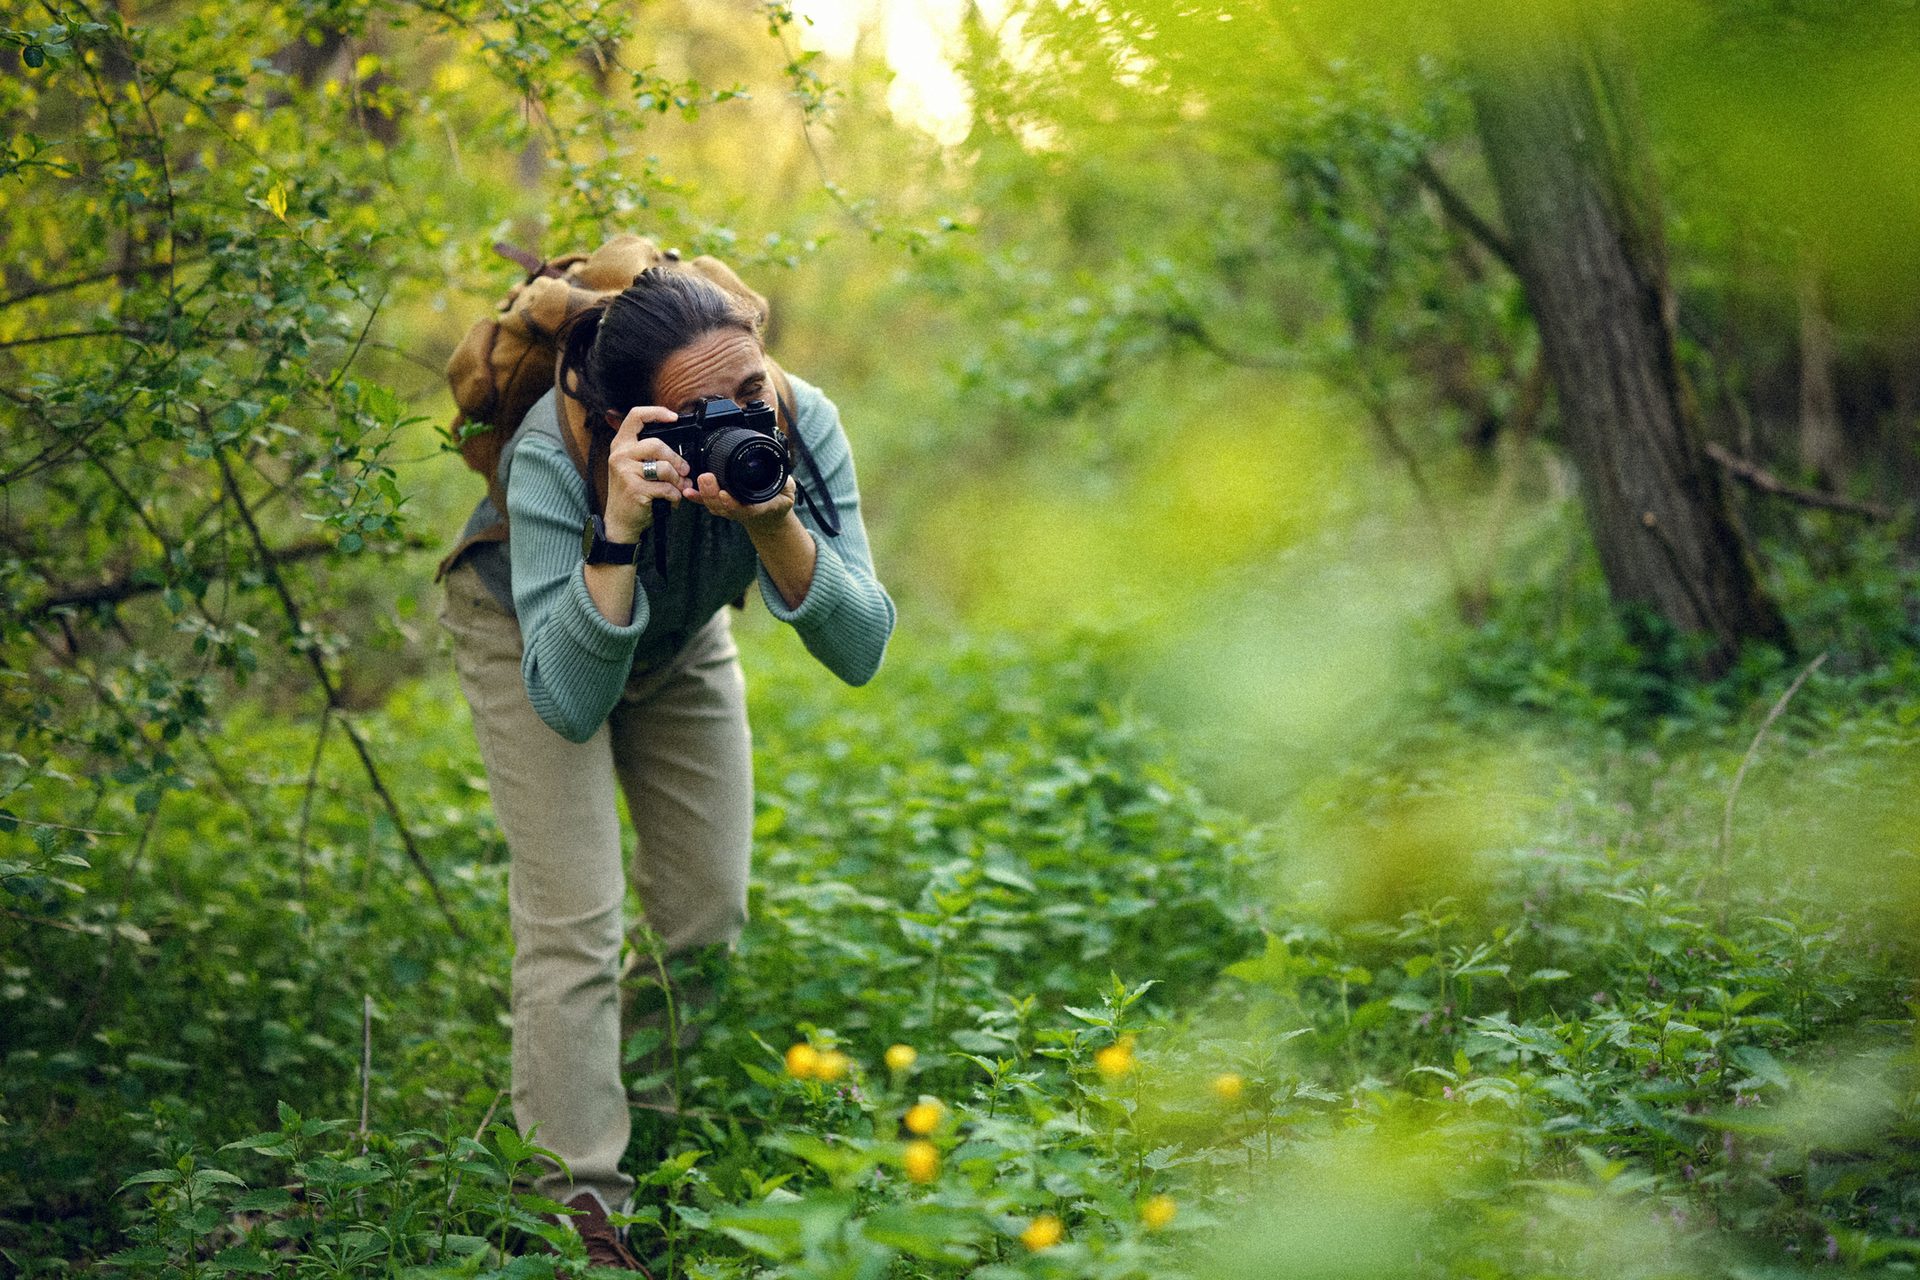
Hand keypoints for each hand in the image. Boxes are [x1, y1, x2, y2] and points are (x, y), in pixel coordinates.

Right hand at [603, 407, 688, 542]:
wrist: (619, 521)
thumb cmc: (631, 492)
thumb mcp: (632, 466)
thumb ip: (647, 451)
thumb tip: (678, 446)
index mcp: (620, 445)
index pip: (635, 416)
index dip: (656, 412)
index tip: (673, 417)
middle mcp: (620, 455)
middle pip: (657, 444)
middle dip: (676, 459)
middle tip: (684, 470)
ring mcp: (626, 472)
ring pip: (664, 467)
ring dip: (677, 480)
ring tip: (678, 487)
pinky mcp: (635, 490)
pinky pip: (666, 488)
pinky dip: (674, 496)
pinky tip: (672, 500)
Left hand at [682, 470, 797, 536]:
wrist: (770, 516)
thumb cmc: (778, 501)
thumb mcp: (788, 491)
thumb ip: (786, 483)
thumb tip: (783, 473)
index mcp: (759, 509)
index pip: (745, 509)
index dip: (733, 504)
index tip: (724, 494)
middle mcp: (742, 511)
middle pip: (723, 506)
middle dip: (712, 493)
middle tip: (707, 477)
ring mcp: (730, 510)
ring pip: (714, 505)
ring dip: (704, 494)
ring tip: (700, 478)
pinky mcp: (722, 506)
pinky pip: (707, 503)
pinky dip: (697, 498)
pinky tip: (689, 492)